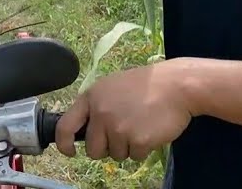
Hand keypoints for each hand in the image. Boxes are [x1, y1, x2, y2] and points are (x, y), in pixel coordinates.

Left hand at [55, 60, 193, 161]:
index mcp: (92, 97)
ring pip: (115, 155)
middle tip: (123, 132)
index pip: (65, 126)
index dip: (64, 144)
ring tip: (140, 124)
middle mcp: (101, 113)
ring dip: (127, 146)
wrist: (177, 86)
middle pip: (93, 150)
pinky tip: (150, 130)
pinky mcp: (137, 141)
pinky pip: (134, 156)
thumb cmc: (147, 86)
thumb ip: (96, 106)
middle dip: (106, 147)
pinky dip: (143, 149)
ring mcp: (119, 128)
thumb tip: (84, 130)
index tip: (70, 151)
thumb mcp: (113, 86)